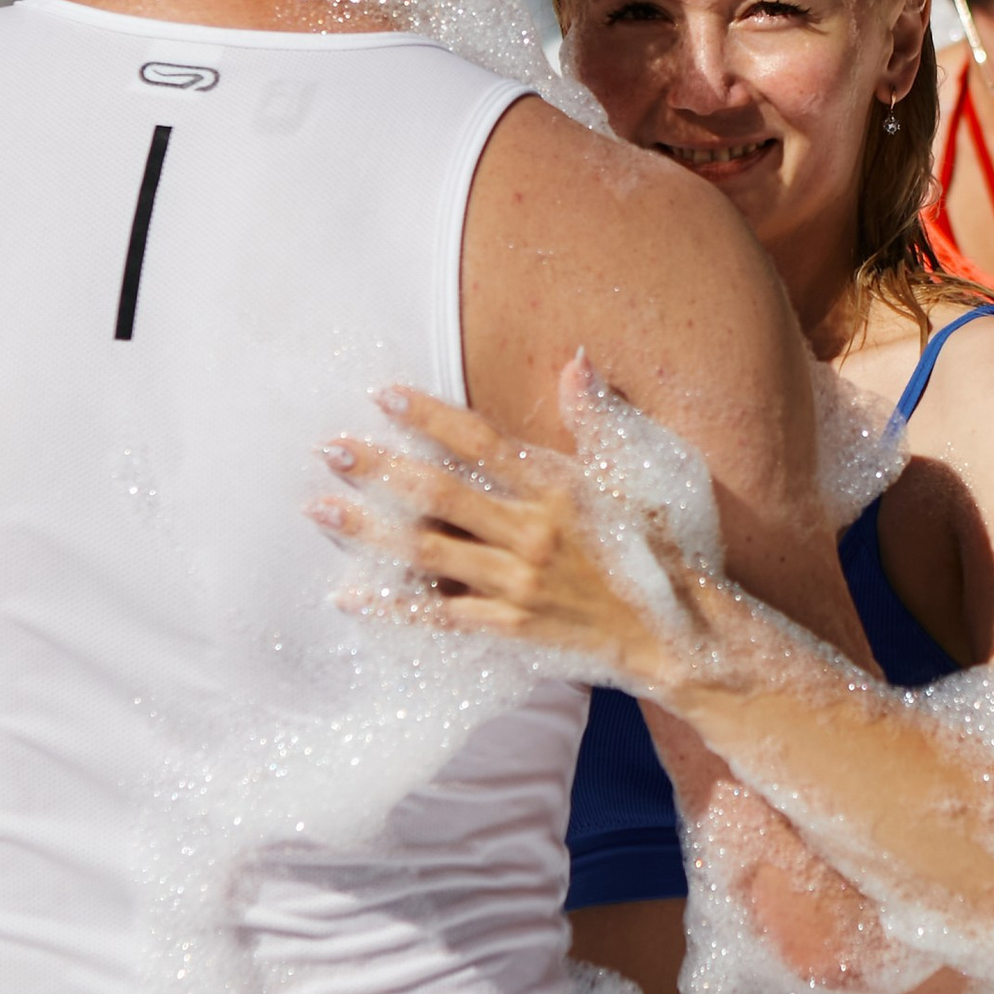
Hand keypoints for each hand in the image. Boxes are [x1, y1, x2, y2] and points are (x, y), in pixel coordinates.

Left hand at [310, 376, 704, 690]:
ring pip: (426, 551)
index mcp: (558, 488)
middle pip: (439, 493)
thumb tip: (576, 360)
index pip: (480, 442)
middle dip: (379, 468)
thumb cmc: (650, 549)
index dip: (428, 416)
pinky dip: (392, 605)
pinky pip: (437, 614)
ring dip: (368, 528)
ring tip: (319, 507)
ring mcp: (516, 584)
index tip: (382, 395)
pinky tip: (349, 593)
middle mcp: (532, 534)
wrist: (674, 633)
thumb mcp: (629, 476)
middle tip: (330, 447)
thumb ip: (593, 417)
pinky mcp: (508, 627)